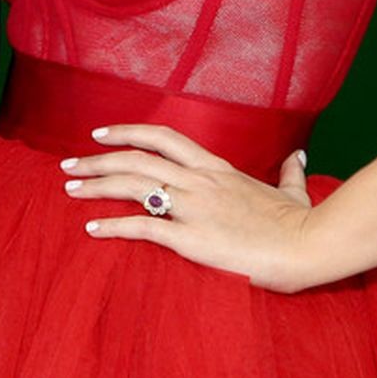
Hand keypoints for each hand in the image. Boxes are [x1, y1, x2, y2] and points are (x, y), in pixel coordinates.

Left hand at [61, 124, 318, 291]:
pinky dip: (112, 225)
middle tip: (68, 166)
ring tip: (69, 189)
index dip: (128, 132)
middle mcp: (199, 181)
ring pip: (133, 185)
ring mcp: (194, 207)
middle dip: (97, 161)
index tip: (100, 134)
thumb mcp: (294, 191)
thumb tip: (299, 156)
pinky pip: (142, 227)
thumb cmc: (301, 223)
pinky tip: (92, 227)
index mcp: (217, 168)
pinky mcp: (191, 238)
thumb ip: (290, 171)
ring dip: (96, 186)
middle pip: (136, 159)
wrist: (308, 246)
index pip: (163, 138)